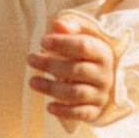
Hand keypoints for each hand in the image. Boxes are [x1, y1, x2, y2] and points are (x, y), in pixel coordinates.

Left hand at [30, 14, 118, 129]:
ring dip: (52, 88)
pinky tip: (49, 107)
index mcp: (103, 54)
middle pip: (77, 70)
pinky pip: (81, 113)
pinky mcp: (95, 110)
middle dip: (51, 65)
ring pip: (76, 93)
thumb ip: (71, 31)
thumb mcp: (84, 40)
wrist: (108, 82)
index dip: (62, 43)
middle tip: (30, 59)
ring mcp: (101, 94)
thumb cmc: (89, 58)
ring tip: (32, 81)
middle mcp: (105, 75)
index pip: (84, 47)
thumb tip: (57, 24)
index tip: (43, 42)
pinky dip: (65, 112)